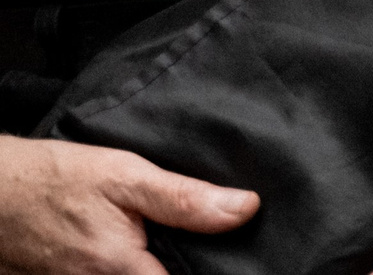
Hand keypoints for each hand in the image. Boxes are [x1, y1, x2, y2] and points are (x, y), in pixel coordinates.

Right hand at [0, 135, 257, 274]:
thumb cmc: (56, 179)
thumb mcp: (125, 176)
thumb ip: (184, 199)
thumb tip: (246, 210)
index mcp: (119, 269)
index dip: (206, 271)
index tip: (227, 259)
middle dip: (174, 266)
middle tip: (189, 242)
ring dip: (150, 265)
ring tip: (158, 240)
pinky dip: (127, 267)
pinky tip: (135, 247)